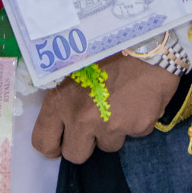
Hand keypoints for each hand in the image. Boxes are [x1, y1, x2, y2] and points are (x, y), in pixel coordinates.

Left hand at [31, 52, 181, 163]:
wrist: (147, 37)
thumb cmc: (107, 46)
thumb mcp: (73, 66)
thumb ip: (64, 95)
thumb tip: (62, 119)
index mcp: (61, 102)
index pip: (44, 142)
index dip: (52, 146)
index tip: (61, 141)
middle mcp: (83, 119)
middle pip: (76, 155)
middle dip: (84, 143)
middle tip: (93, 125)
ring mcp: (112, 126)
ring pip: (109, 146)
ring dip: (112, 131)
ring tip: (121, 102)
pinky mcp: (139, 126)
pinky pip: (135, 133)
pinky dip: (136, 121)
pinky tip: (139, 98)